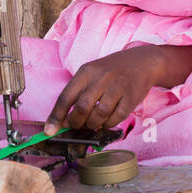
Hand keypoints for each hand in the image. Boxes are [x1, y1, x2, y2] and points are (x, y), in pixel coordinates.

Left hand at [44, 44, 191, 134]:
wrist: (142, 61)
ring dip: (93, 125)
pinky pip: (115, 118)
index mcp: (86, 71)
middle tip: (76, 126)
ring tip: (93, 123)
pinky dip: (108, 124)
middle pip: (82, 108)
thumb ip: (78, 93)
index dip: (55, 116)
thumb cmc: (112, 70)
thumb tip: (62, 120)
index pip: (66, 97)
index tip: (49, 131)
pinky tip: (107, 120)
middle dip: (76, 123)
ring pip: (98, 115)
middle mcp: (101, 78)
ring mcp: (117, 87)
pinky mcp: (131, 97)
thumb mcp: (92, 73)